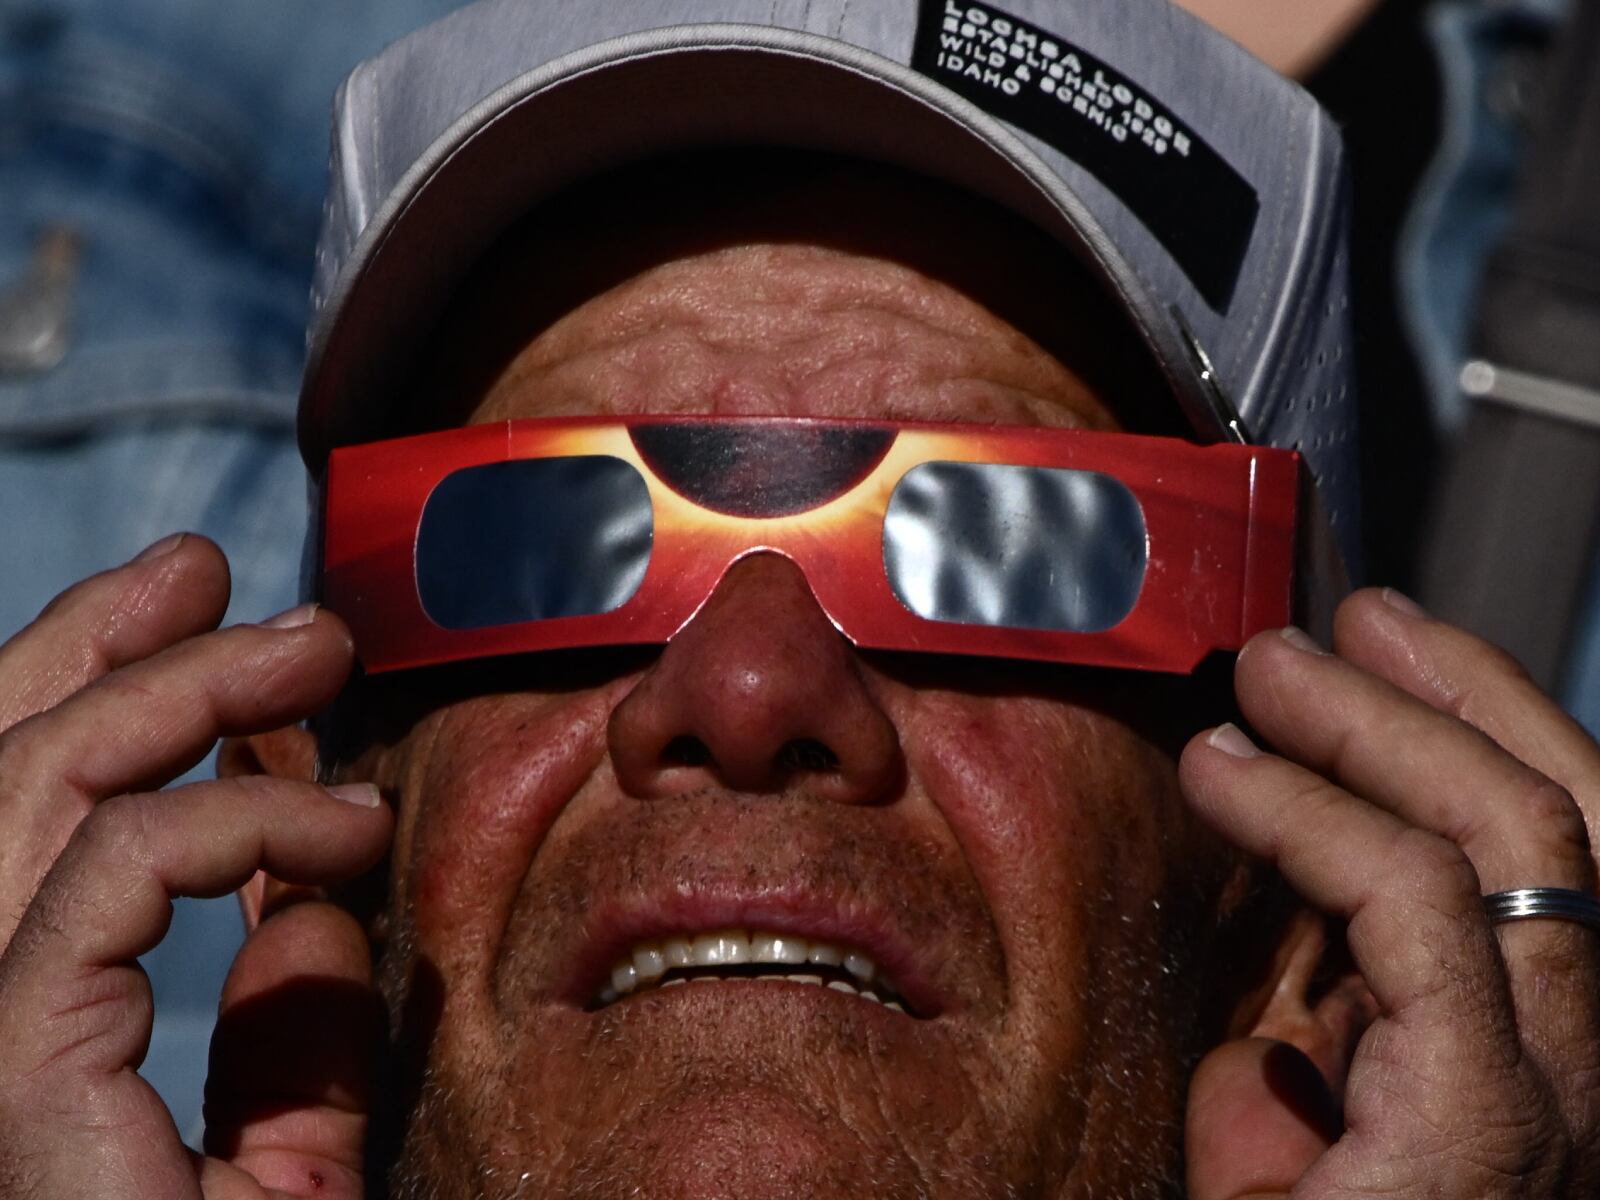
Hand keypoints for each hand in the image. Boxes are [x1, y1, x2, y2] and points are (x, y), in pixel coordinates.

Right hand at [0, 534, 391, 1199]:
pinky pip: (111, 882)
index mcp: (20, 1036)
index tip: (239, 662)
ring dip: (165, 687)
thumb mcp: (283, 1151)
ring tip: (301, 640)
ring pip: (33, 798)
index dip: (109, 714)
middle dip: (106, 651)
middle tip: (222, 572)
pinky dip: (230, 827)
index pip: (26, 830)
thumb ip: (282, 1027)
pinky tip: (338, 831)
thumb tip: (320, 890)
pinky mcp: (15, 1076)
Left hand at [1181, 588, 1599, 1198]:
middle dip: (1459, 694)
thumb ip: (1316, 1059)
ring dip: (1383, 726)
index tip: (1386, 645)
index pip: (1569, 862)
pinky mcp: (1488, 1136)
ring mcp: (1562, 1107)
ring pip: (1524, 846)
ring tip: (1265, 675)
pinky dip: (1320, 821)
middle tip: (1344, 621)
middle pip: (1578, 828)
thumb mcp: (1295, 1149)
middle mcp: (1590, 1079)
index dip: (1491, 727)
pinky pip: (1425, 919)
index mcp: (1542, 1067)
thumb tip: (1283, 1000)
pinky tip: (1224, 776)